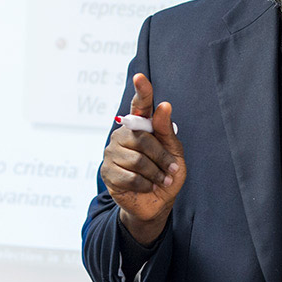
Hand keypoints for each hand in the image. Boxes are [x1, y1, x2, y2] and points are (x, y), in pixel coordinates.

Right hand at [100, 73, 186, 243]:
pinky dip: (145, 184)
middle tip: (172, 170)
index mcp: (141, 126)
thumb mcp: (174, 153)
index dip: (142, 91)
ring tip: (161, 180)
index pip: (141, 105)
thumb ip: (166, 131)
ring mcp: (112, 152)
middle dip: (162, 158)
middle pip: (143, 139)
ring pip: (137, 160)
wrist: (157, 203)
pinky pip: (130, 176)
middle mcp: (124, 134)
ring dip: (156, 174)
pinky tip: (147, 187)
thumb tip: (163, 106)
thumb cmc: (167, 173)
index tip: (140, 78)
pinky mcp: (107, 172)